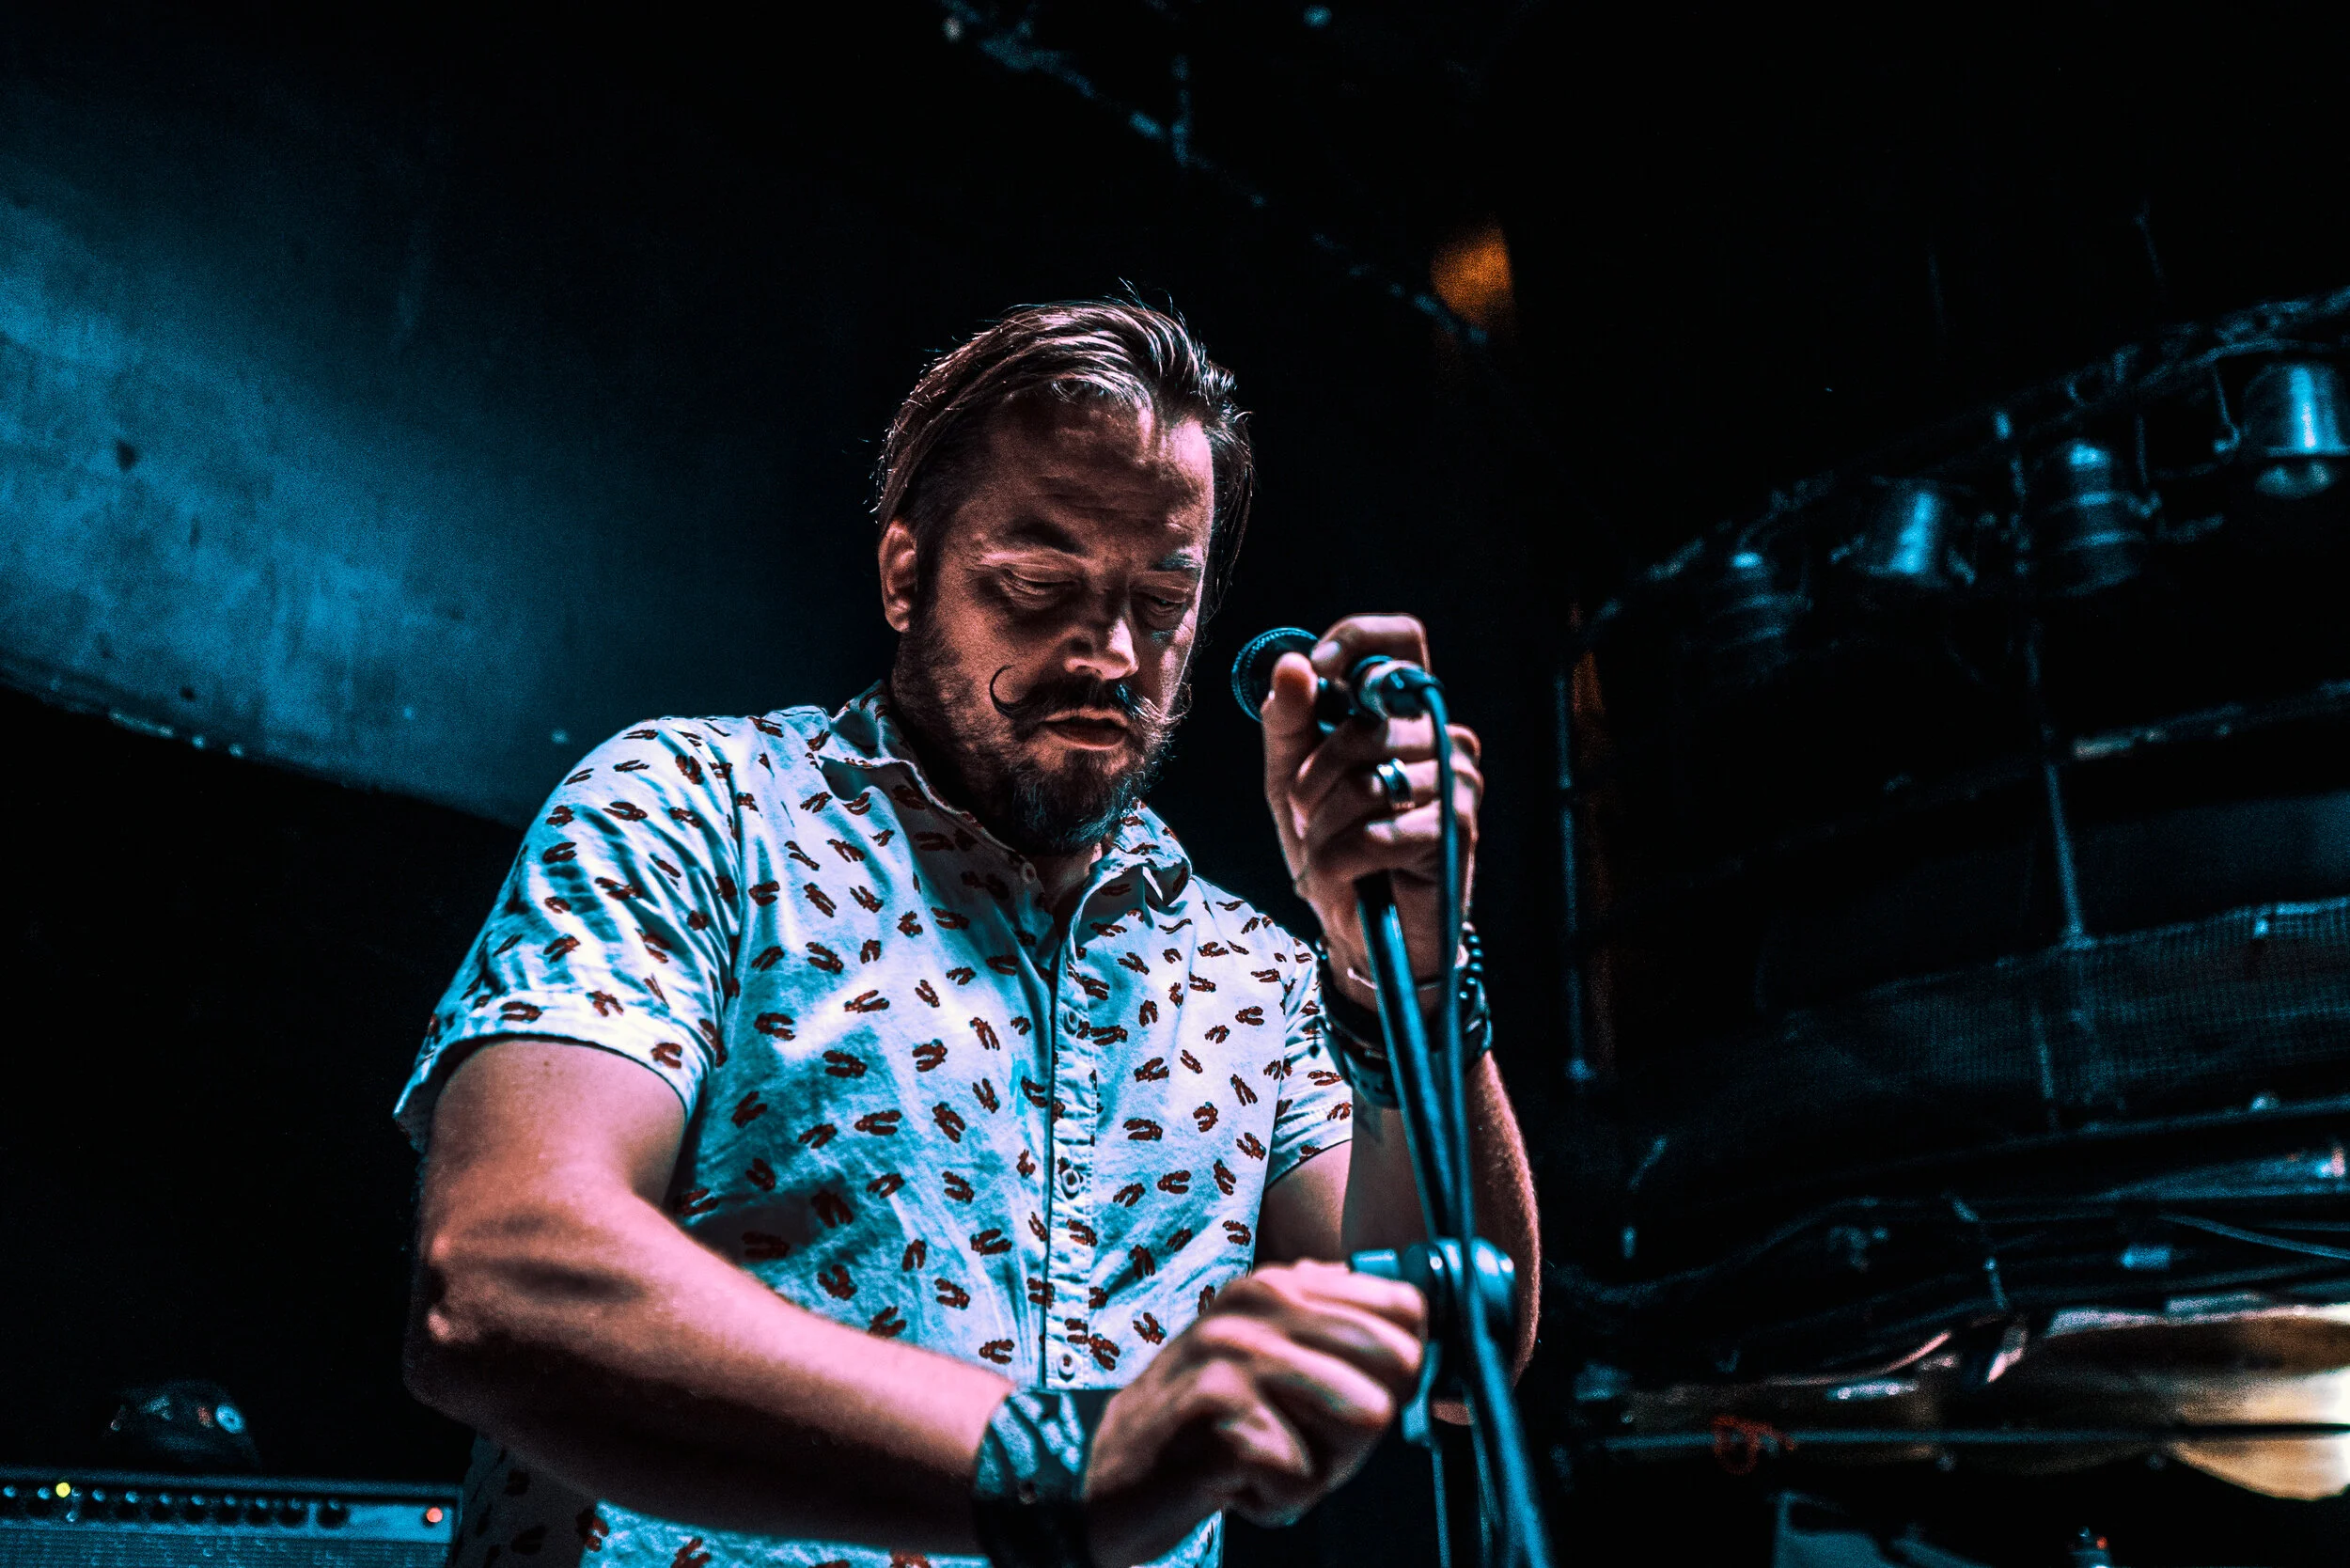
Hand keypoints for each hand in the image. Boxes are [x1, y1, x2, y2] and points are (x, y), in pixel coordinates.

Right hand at [1081, 1261, 1424, 1562]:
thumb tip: (1424, 1336)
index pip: (1407, 1308)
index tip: (1353, 1402)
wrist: (1110, 1473)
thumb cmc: (1213, 1430)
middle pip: (1398, 1365)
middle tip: (1302, 1440)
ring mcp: (1235, 1350)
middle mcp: (1260, 1302)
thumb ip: (1342, 1342)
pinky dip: (1275, 1499)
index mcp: (1281, 1283)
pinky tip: (1230, 1482)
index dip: (1399, 1373)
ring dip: (1323, 1464)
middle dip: (1367, 1424)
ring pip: (1366, 1416)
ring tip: (1266, 1460)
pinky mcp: (1216, 1407)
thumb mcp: (1277, 1367)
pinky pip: (1303, 1473)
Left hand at [1259, 614, 1482, 986]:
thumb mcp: (1291, 776)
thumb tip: (1295, 665)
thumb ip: (1289, 720)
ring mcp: (1457, 779)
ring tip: (1325, 850)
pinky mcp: (1458, 828)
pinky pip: (1376, 831)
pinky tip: (1343, 876)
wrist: (1357, 927)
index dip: (1358, 640)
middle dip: (1311, 780)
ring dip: (1323, 827)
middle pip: (1360, 727)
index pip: (1402, 640)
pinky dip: (1339, 860)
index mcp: (1403, 712)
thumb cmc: (1329, 842)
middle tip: (1306, 817)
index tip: (1319, 668)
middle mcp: (1441, 734)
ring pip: (1364, 784)